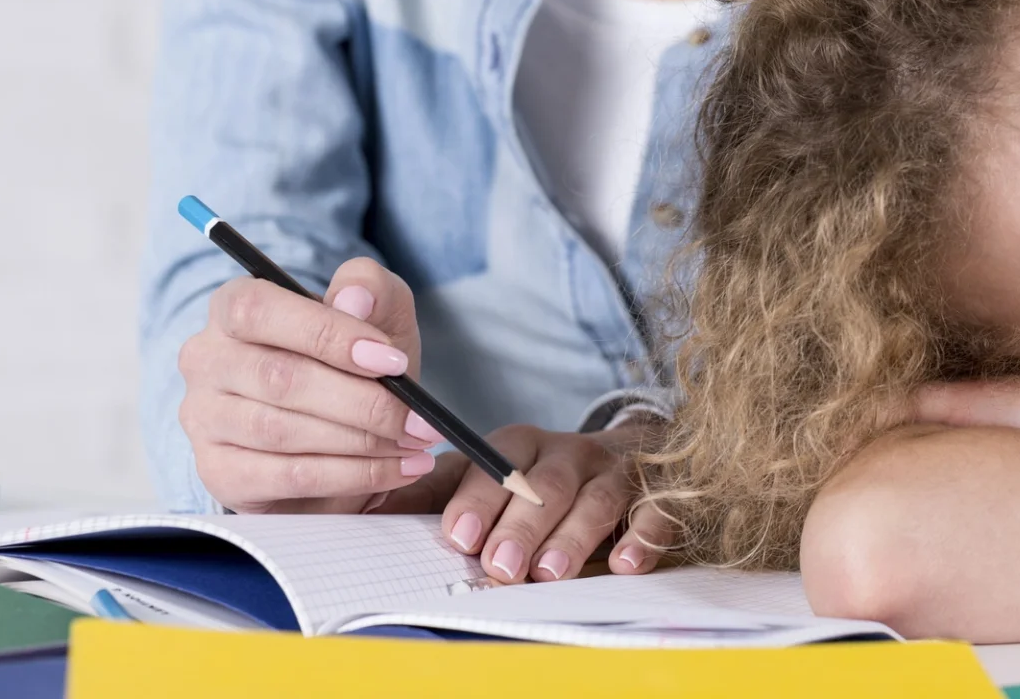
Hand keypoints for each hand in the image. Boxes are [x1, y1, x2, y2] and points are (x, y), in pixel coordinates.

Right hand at [177, 258, 437, 512]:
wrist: (340, 424)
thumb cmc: (355, 358)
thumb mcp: (378, 312)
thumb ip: (370, 289)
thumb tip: (353, 300)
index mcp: (233, 306)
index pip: (260, 310)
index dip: (328, 334)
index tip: (392, 360)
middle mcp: (206, 359)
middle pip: (279, 378)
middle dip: (363, 403)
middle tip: (419, 421)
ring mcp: (205, 419)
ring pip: (283, 432)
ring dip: (362, 443)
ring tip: (414, 444)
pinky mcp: (220, 472)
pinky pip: (288, 476)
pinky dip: (352, 476)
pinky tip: (395, 470)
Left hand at [375, 422, 676, 582]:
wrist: (630, 455)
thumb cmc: (539, 479)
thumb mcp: (484, 477)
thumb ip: (433, 493)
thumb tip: (363, 502)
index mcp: (521, 445)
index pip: (495, 464)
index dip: (478, 500)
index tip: (458, 537)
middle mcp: (569, 453)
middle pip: (546, 484)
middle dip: (522, 525)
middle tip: (501, 566)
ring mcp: (616, 472)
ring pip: (597, 499)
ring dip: (573, 536)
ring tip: (551, 573)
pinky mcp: (656, 493)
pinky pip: (656, 510)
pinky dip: (643, 535)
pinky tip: (626, 563)